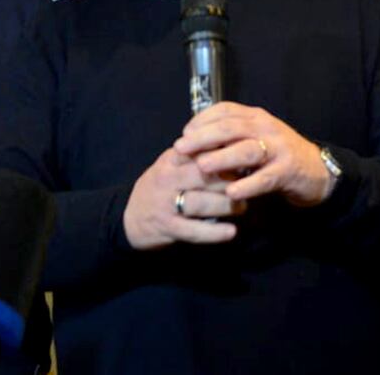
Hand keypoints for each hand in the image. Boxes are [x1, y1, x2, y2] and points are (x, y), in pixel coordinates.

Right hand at [122, 147, 244, 249]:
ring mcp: (166, 204)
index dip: (224, 153)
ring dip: (226, 205)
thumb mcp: (173, 164)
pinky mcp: (168, 227)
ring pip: (200, 202)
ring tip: (241, 207)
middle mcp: (167, 178)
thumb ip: (197, 156)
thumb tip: (233, 147)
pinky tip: (231, 232)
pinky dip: (214, 232)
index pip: (200, 150)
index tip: (245, 155)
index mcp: (171, 159)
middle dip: (230, 179)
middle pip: (203, 175)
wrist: (130, 216)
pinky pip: (194, 230)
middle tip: (249, 184)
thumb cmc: (161, 186)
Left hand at [173, 101, 336, 206]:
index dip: (202, 120)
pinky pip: (265, 178)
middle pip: (231, 128)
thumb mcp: (255, 138)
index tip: (184, 133)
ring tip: (202, 167)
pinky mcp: (288, 171)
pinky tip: (231, 193)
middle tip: (181, 148)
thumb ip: (230, 138)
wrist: (316, 170)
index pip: (225, 110)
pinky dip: (247, 185)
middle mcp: (266, 128)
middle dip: (203, 137)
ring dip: (222, 158)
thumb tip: (193, 142)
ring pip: (247, 150)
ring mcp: (279, 148)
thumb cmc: (277, 155)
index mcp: (255, 117)